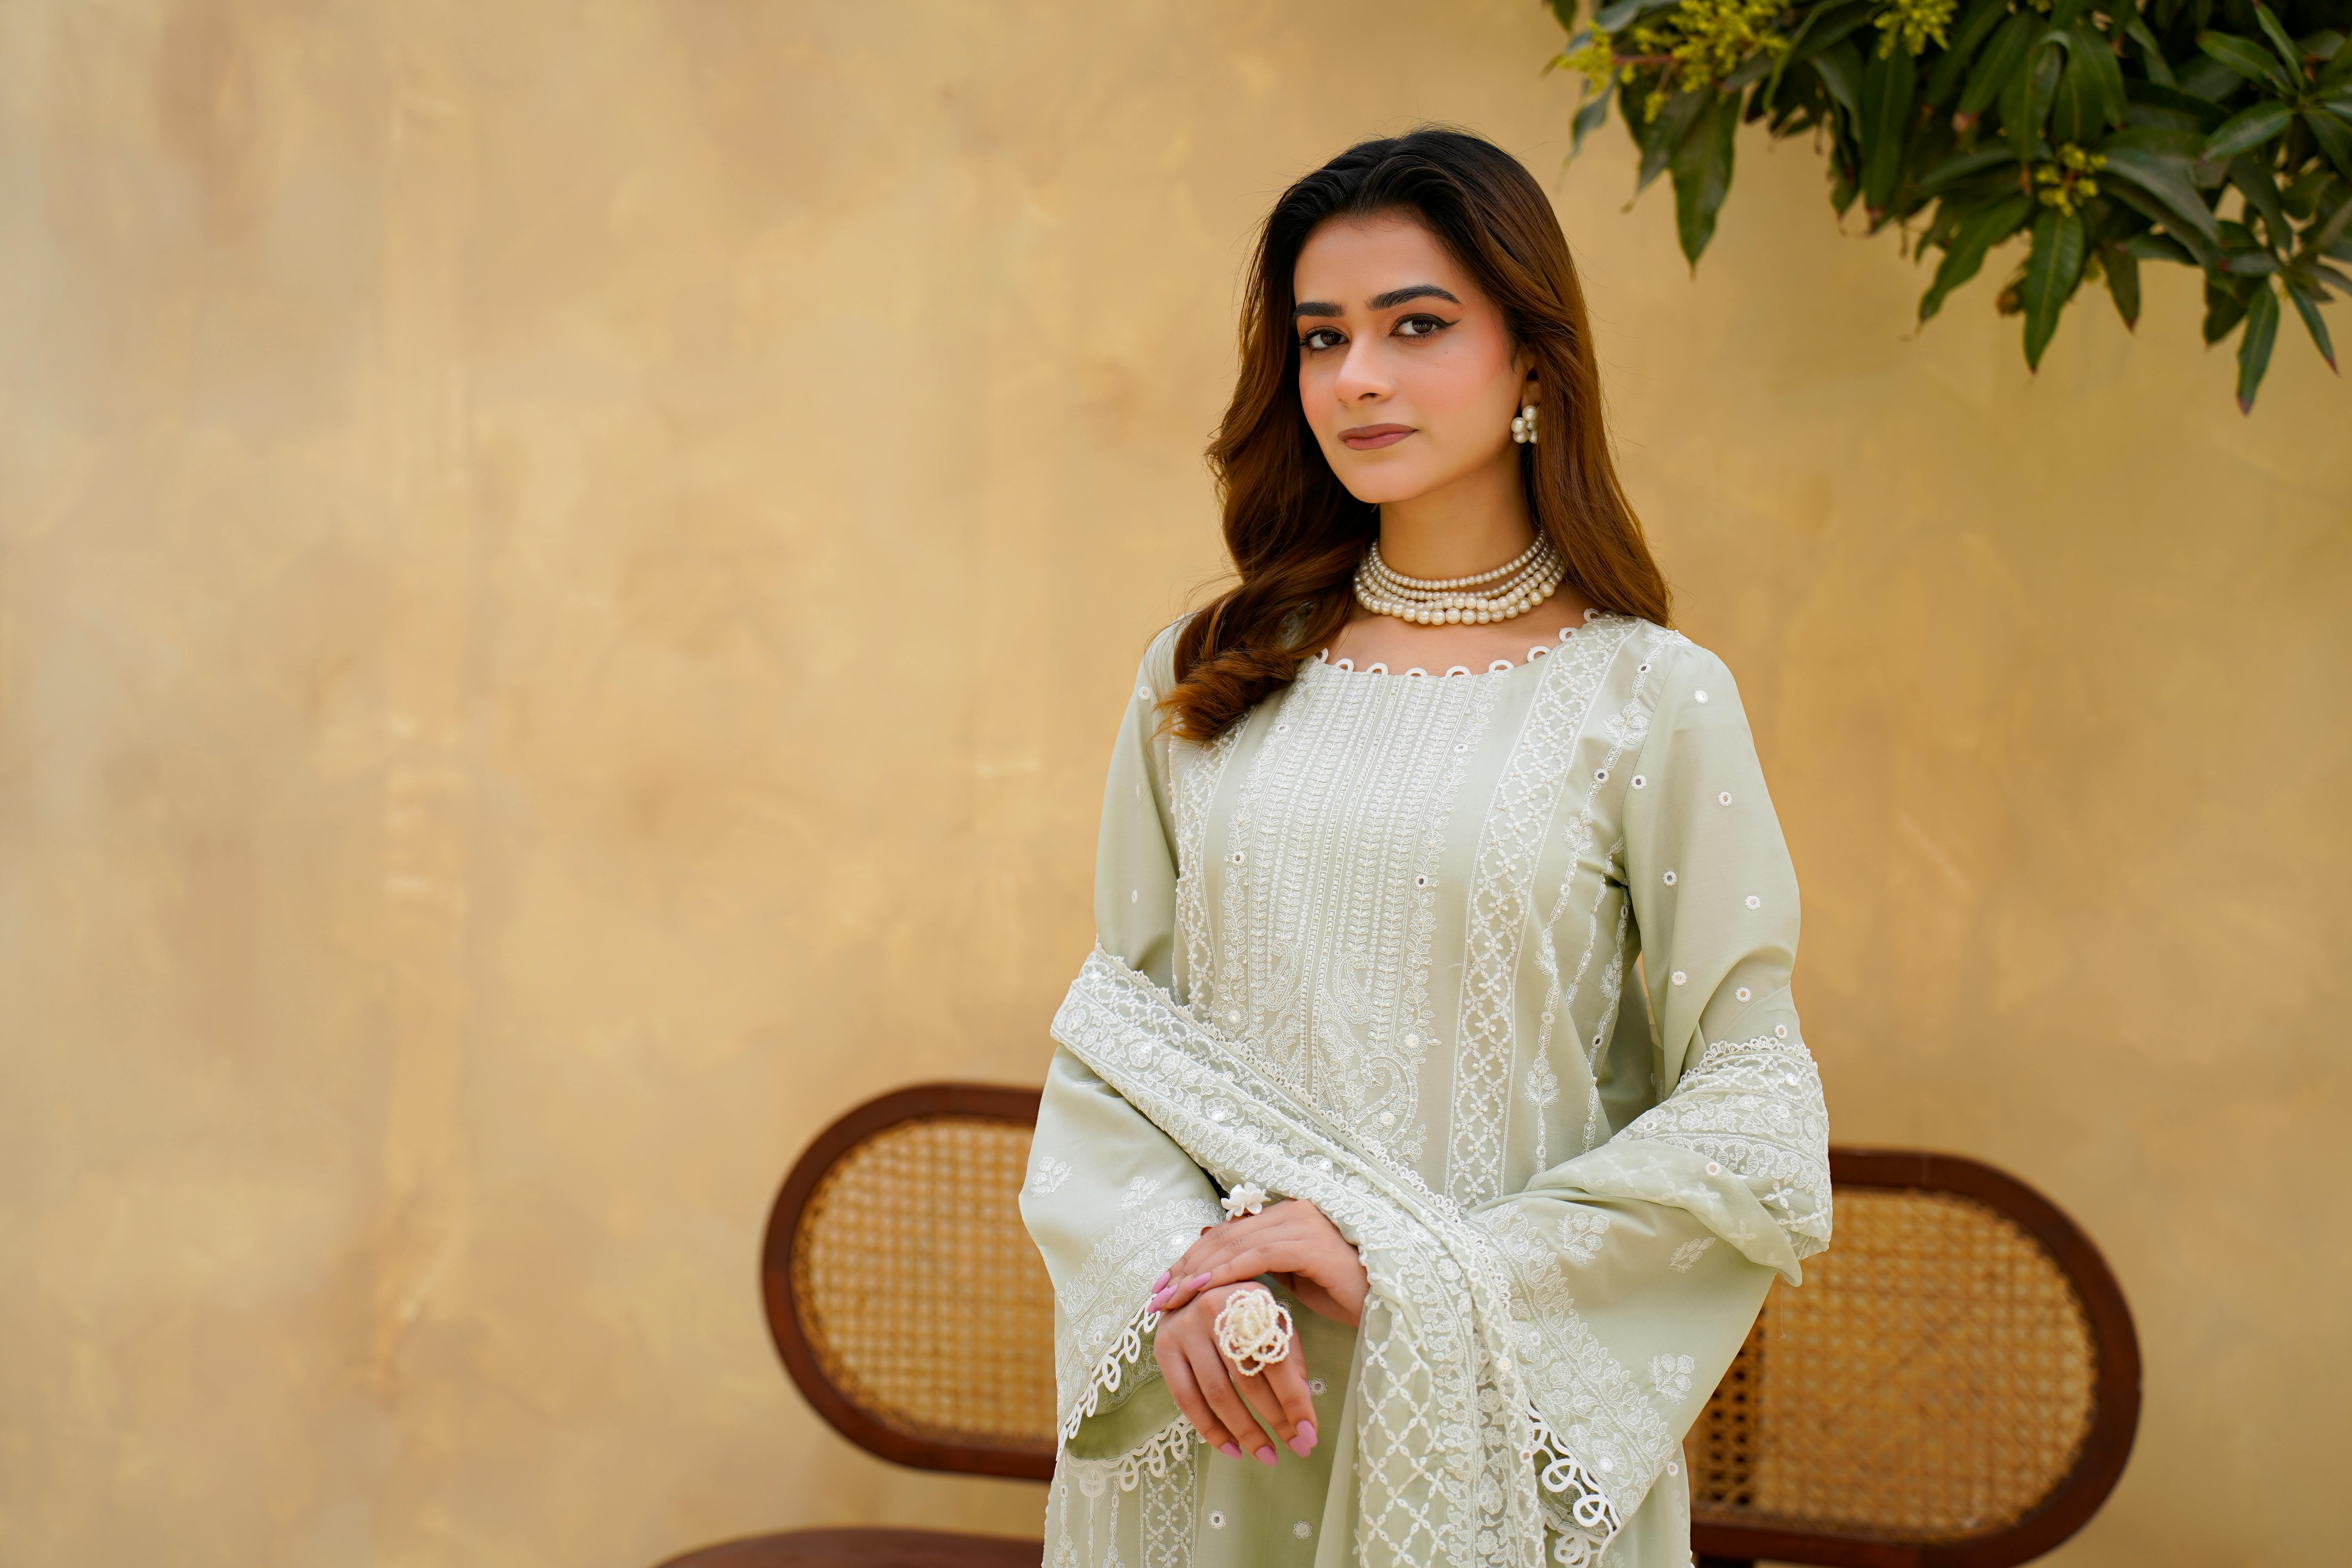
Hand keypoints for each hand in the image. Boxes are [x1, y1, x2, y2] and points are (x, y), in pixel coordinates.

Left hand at [1148, 1198, 1368, 1327]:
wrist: (1390, 1303)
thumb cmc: (1346, 1294)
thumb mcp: (1294, 1281)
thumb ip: (1262, 1268)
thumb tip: (1222, 1271)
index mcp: (1287, 1216)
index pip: (1228, 1234)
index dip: (1193, 1257)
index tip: (1165, 1284)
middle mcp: (1292, 1211)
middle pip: (1224, 1236)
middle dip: (1186, 1266)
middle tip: (1157, 1295)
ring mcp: (1301, 1223)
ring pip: (1235, 1245)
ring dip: (1197, 1272)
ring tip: (1170, 1298)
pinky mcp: (1309, 1244)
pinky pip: (1257, 1257)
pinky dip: (1224, 1273)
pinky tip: (1201, 1291)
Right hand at [1151, 1282, 1318, 1464]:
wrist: (1189, 1285)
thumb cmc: (1241, 1307)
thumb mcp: (1272, 1316)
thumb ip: (1289, 1352)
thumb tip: (1303, 1404)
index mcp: (1249, 1298)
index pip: (1277, 1358)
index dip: (1295, 1400)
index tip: (1310, 1433)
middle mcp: (1212, 1310)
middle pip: (1248, 1379)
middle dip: (1275, 1420)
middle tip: (1296, 1448)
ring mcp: (1183, 1329)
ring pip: (1218, 1394)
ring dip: (1245, 1432)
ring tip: (1267, 1455)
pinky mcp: (1163, 1349)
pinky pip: (1186, 1400)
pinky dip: (1210, 1430)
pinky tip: (1231, 1449)